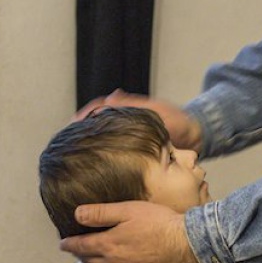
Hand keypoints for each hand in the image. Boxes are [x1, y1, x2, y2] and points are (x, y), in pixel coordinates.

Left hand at [60, 201, 201, 262]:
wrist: (187, 244)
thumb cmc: (159, 223)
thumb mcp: (129, 210)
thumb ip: (101, 213)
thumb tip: (76, 214)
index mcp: (109, 244)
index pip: (82, 245)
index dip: (70, 244)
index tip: (63, 243)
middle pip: (89, 262)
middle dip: (79, 257)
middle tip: (74, 254)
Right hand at [74, 89, 203, 152]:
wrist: (194, 135)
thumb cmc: (178, 120)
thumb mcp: (156, 111)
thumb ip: (134, 105)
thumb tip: (111, 96)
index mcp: (128, 108)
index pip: (99, 107)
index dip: (86, 114)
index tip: (73, 122)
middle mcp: (125, 120)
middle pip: (98, 122)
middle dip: (82, 131)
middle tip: (67, 141)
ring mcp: (129, 133)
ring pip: (105, 137)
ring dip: (92, 143)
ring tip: (75, 156)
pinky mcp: (134, 148)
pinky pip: (115, 150)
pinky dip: (104, 154)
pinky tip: (96, 166)